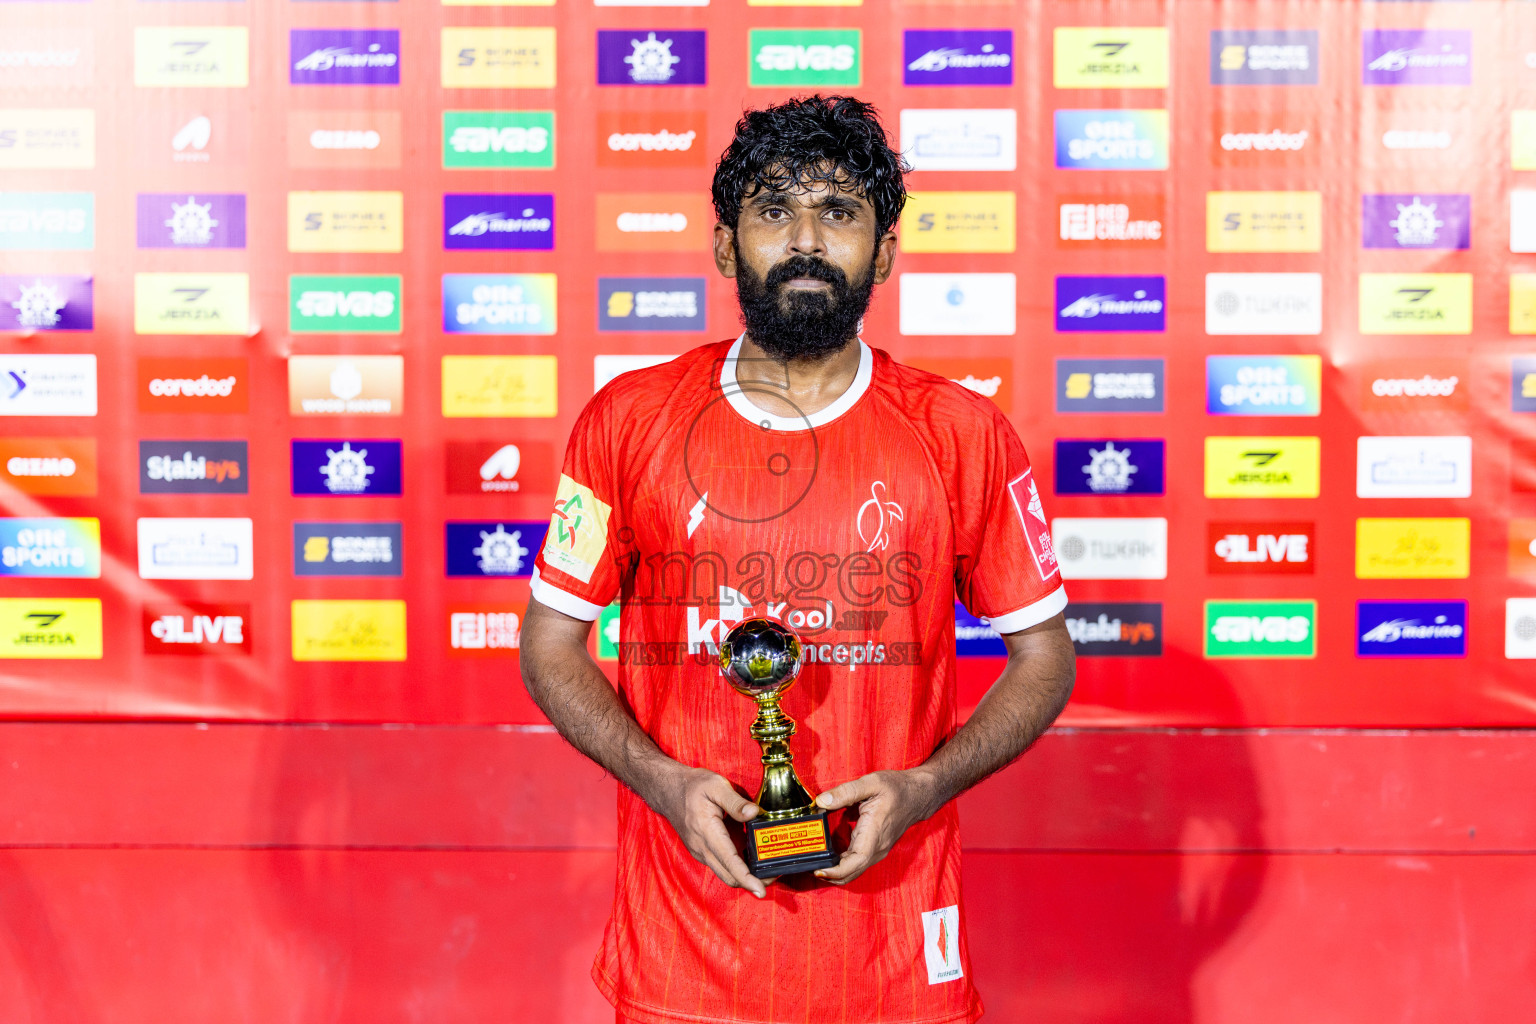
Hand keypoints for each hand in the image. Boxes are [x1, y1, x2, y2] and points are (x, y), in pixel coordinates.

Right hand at [655, 766, 768, 897]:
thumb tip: (755, 813)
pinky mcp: (702, 851)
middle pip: (730, 876)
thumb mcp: (716, 786)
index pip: (730, 862)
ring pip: (725, 873)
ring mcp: (701, 852)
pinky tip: (750, 856)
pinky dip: (736, 867)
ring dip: (745, 876)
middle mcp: (703, 848)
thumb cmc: (692, 787)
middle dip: (752, 881)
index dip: (747, 879)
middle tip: (774, 875)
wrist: (668, 790)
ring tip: (766, 868)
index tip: (761, 890)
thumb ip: (736, 802)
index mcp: (708, 832)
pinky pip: (721, 865)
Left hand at [812, 769, 942, 884]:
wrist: (918, 794)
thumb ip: (845, 792)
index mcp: (875, 833)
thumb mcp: (871, 783)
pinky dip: (842, 865)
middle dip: (830, 875)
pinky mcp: (875, 848)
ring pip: (854, 870)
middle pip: (852, 872)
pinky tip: (828, 857)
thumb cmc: (896, 788)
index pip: (856, 862)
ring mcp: (877, 850)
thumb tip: (821, 801)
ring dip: (835, 872)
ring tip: (814, 862)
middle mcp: (877, 847)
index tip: (818, 870)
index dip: (836, 871)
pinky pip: (857, 863)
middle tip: (807, 866)